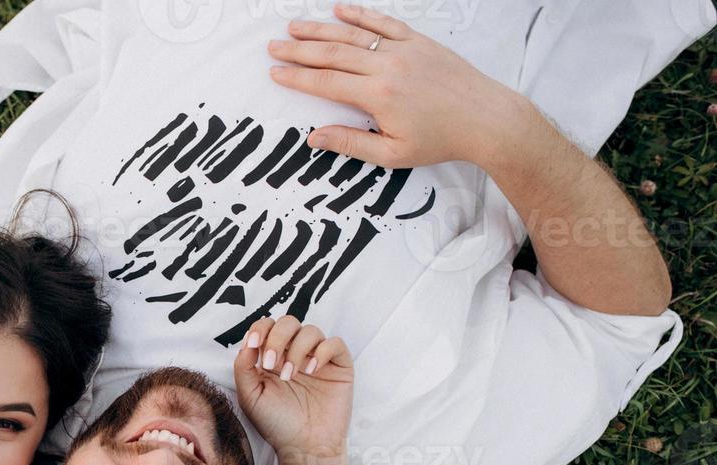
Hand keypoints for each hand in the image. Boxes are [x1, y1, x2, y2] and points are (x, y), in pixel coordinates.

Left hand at [232, 316, 352, 458]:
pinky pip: (335, 343)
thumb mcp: (250, 397)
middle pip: (288, 322)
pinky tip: (312, 370)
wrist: (304, 447)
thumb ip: (243, 368)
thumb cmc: (276, 424)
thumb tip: (247, 343)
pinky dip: (322, 351)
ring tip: (290, 375)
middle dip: (277, 338)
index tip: (253, 345)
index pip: (267, 328)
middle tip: (272, 364)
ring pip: (311, 330)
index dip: (259, 329)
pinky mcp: (339, 367)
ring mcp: (317, 359)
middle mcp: (295, 354)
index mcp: (272, 358)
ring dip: (297, 349)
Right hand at [267, 3, 529, 170]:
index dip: (297, 77)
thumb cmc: (440, 141)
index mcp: (378, 95)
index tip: (275, 73)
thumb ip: (350, 144)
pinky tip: (339, 8)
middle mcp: (388, 66)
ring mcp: (404, 49)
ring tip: (295, 25)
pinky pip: (383, 23)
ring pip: (353, 34)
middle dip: (299, 49)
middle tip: (273, 46)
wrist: (486, 119)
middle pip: (332, 53)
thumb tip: (314, 137)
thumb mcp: (392, 154)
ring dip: (321, 28)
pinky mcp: (418, 41)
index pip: (326, 82)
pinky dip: (360, 14)